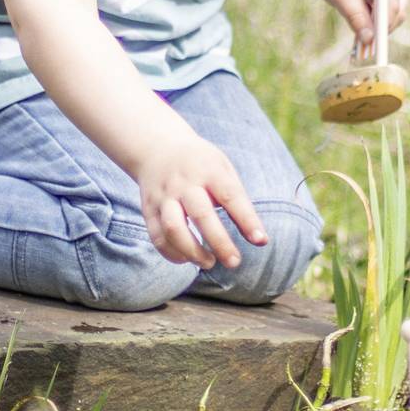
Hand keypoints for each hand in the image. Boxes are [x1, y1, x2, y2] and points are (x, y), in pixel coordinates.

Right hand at [134, 116, 267, 269]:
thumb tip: (259, 239)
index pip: (231, 196)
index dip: (247, 219)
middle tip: (234, 262)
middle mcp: (185, 182)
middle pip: (201, 214)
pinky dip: (172, 253)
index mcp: (209, 170)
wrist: (157, 147)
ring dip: (192, 251)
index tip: (261, 240)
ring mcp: (164, 196)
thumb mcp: (222, 169)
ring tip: (209, 263)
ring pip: (173, 228)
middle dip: (219, 242)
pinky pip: (157, 236)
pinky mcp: (149, 209)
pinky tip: (186, 259)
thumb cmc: (201, 165)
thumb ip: (238, 200)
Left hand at [317, 0, 407, 51]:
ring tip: (361, 47)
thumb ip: (355, 15)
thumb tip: (368, 39)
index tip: (375, 44)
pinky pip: (381, 16)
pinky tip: (359, 37)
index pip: (392, 3)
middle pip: (397, 12)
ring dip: (377, 30)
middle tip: (366, 48)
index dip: (384, 25)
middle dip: (383, 29)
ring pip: (391, 17)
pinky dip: (372, 26)